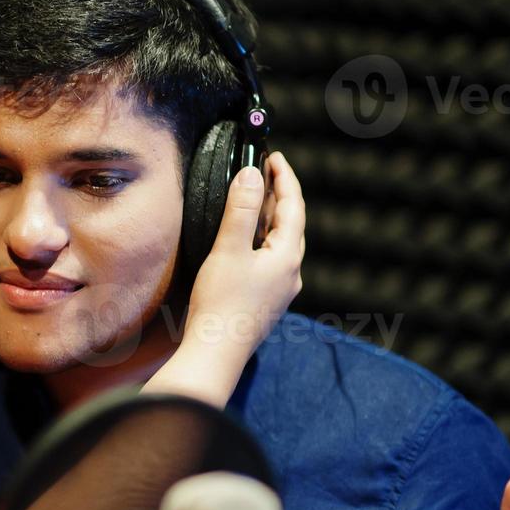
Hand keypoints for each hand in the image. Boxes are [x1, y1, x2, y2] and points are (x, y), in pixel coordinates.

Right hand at [183, 150, 305, 361]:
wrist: (216, 354)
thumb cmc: (222, 303)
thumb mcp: (229, 249)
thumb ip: (241, 211)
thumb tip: (252, 175)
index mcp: (288, 257)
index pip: (293, 206)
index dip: (284, 178)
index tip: (274, 156)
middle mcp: (291, 273)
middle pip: (291, 225)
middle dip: (278, 197)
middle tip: (262, 174)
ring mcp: (280, 290)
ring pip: (281, 244)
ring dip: (269, 220)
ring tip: (252, 202)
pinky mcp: (266, 302)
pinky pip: (270, 261)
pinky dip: (260, 242)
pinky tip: (244, 244)